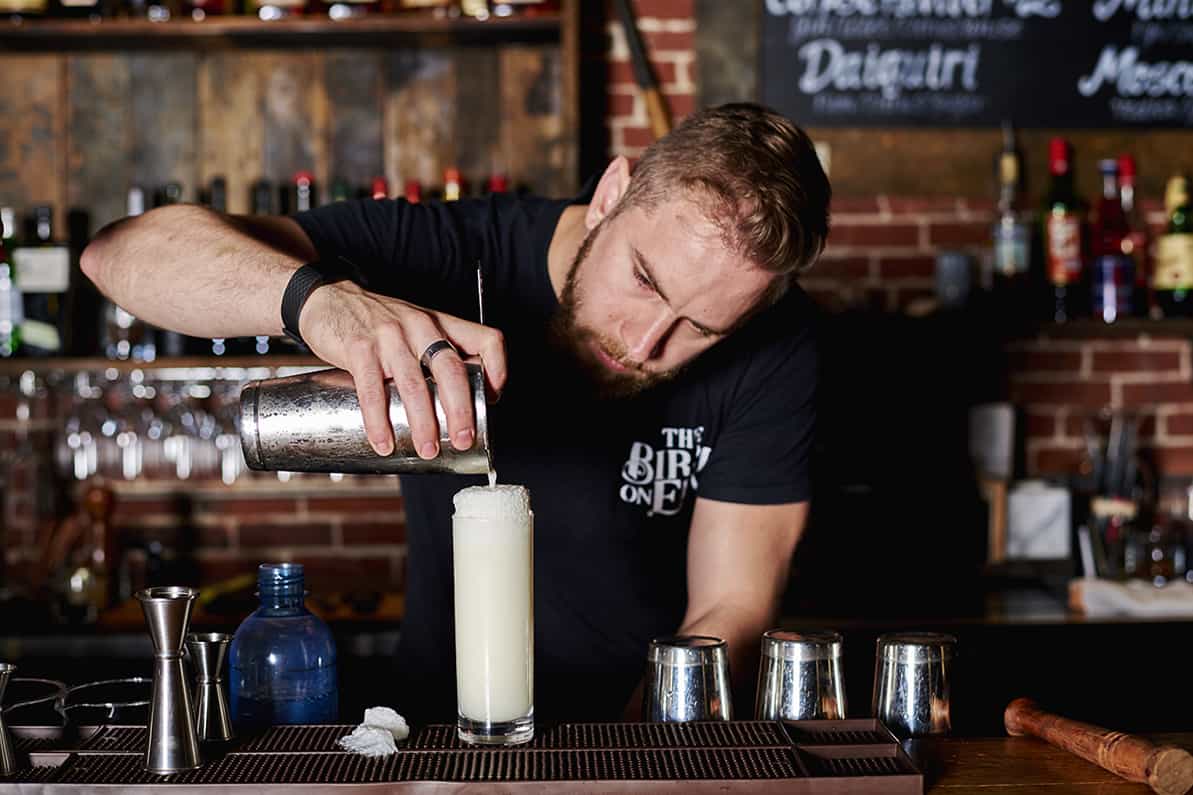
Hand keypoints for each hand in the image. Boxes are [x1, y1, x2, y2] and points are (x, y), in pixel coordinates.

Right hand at [298, 280, 506, 457]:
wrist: (331, 297)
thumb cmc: (380, 322)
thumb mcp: (418, 328)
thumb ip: (438, 357)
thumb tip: (460, 406)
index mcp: (442, 324)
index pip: (486, 339)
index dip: (497, 370)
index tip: (494, 398)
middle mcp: (421, 327)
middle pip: (451, 370)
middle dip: (461, 410)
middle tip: (462, 439)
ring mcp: (389, 336)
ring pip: (414, 384)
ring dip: (423, 422)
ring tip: (427, 448)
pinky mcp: (359, 347)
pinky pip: (371, 389)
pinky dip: (378, 421)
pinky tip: (383, 441)